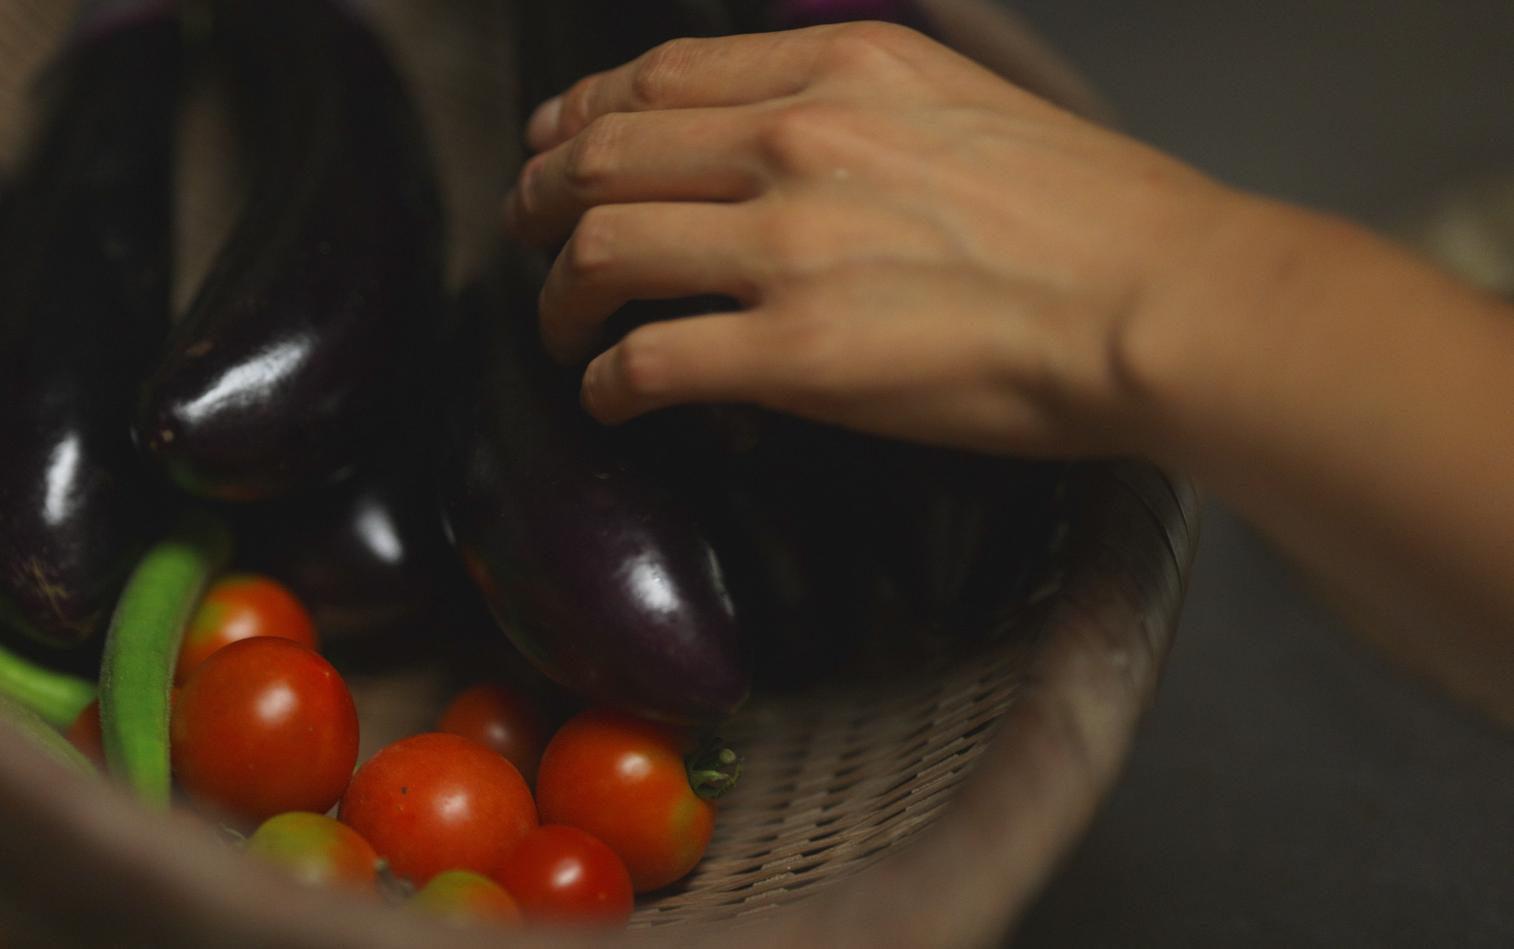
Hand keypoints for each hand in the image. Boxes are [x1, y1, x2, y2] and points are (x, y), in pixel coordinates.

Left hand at [503, 22, 1245, 457]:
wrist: (1159, 298)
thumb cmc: (1093, 216)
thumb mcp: (964, 100)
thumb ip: (859, 102)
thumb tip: (785, 126)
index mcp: (839, 71)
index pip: (658, 78)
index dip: (580, 114)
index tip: (552, 145)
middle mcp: (795, 143)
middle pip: (603, 158)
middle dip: (541, 199)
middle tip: (525, 233)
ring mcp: (787, 248)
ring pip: (600, 252)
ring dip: (556, 294)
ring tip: (558, 326)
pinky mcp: (794, 354)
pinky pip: (647, 361)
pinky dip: (605, 381)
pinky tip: (609, 395)